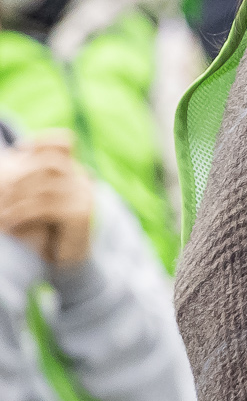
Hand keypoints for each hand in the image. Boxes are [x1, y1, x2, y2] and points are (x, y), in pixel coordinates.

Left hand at [0, 132, 93, 267]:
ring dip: (15, 200)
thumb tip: (6, 160)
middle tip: (1, 192)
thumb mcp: (35, 201)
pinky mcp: (80, 214)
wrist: (67, 260)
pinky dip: (21, 214)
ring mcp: (84, 196)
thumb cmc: (45, 229)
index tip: (20, 150)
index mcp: (72, 172)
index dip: (43, 141)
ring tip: (1, 215)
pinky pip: (45, 207)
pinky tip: (9, 224)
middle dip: (21, 175)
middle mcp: (82, 180)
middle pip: (50, 162)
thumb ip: (28, 182)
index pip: (64, 143)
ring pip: (45, 186)